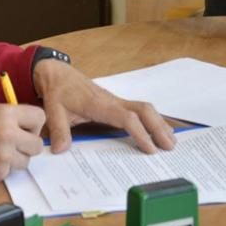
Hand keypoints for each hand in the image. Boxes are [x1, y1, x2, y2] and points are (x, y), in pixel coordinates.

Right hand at [0, 104, 44, 191]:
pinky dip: (1, 171)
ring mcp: (5, 155)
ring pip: (26, 161)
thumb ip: (5, 118)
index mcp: (5, 113)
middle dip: (27, 147)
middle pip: (37, 144)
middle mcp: (8, 133)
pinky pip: (10, 173)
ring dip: (15, 161)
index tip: (26, 131)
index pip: (40, 117)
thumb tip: (23, 123)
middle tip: (13, 147)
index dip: (34, 126)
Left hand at [33, 60, 175, 154]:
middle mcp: (113, 101)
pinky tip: (160, 130)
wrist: (58, 74)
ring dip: (159, 123)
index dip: (140, 133)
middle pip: (144, 110)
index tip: (150, 149)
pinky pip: (139, 110)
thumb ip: (58, 130)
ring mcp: (116, 101)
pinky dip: (152, 120)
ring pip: (145, 109)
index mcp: (100, 104)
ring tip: (171, 141)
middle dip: (158, 127)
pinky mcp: (116, 103)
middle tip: (170, 147)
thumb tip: (60, 150)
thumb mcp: (53, 110)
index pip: (126, 118)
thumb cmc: (58, 91)